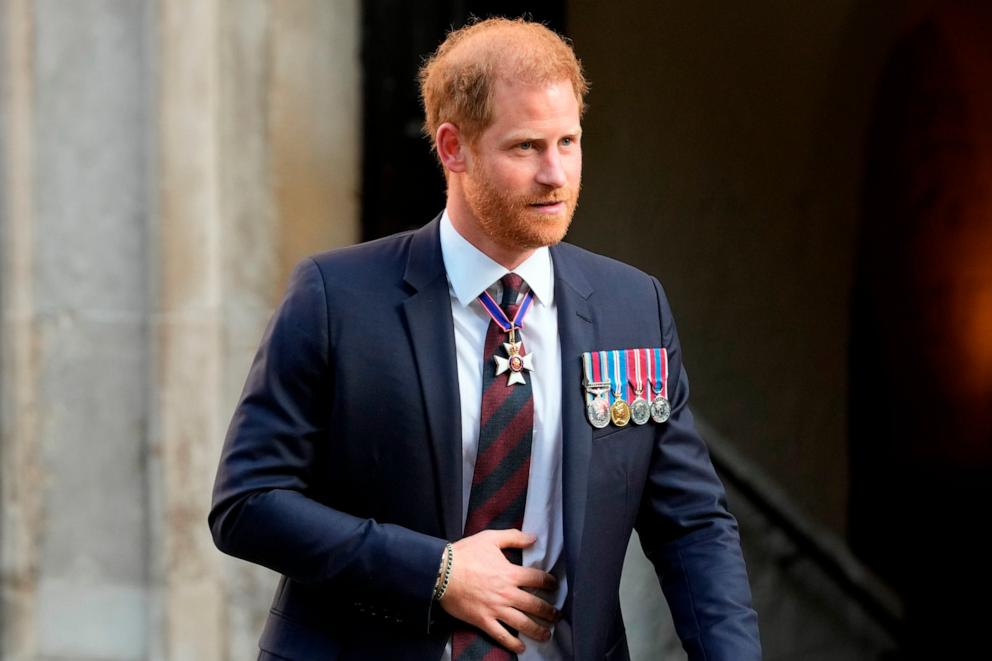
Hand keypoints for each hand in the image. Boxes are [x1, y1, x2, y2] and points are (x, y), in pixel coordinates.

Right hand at [440, 529, 558, 653]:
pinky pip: (501, 635)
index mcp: (510, 573)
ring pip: (522, 623)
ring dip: (538, 630)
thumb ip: (514, 537)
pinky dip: (512, 643)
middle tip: (557, 615)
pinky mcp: (483, 620)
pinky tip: (521, 647)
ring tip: (547, 634)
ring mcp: (496, 609)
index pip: (538, 579)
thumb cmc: (465, 553)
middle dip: (549, 611)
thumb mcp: (490, 538)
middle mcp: (507, 594)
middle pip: (535, 605)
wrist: (441, 572)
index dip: (549, 582)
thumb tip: (533, 538)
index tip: (554, 585)